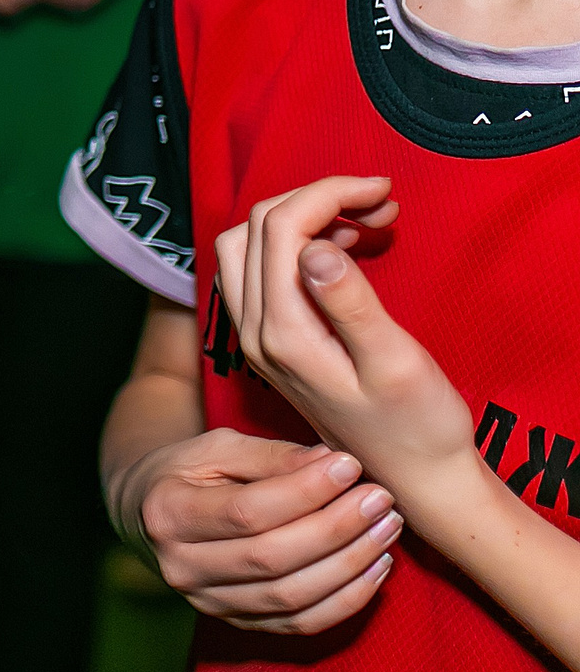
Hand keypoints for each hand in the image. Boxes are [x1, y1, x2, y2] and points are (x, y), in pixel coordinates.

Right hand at [114, 427, 403, 633]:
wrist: (146, 515)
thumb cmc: (187, 472)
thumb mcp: (216, 448)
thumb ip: (272, 456)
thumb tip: (333, 462)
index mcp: (168, 513)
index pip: (246, 512)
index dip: (304, 492)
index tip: (349, 466)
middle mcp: (182, 567)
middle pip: (272, 558)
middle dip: (337, 528)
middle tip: (381, 499)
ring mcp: (209, 602)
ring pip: (292, 596)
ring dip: (351, 564)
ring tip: (387, 528)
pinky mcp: (238, 622)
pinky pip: (302, 623)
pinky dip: (347, 599)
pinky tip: (376, 566)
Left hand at [213, 176, 469, 508]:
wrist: (413, 479)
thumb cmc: (418, 425)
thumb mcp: (395, 363)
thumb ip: (349, 303)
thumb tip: (313, 246)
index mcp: (282, 332)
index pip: (280, 227)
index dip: (327, 193)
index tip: (382, 191)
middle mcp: (255, 332)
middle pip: (258, 227)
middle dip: (317, 198)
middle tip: (380, 204)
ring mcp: (257, 337)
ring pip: (252, 244)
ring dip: (304, 217)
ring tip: (368, 220)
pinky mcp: (271, 341)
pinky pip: (262, 270)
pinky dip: (298, 243)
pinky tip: (346, 246)